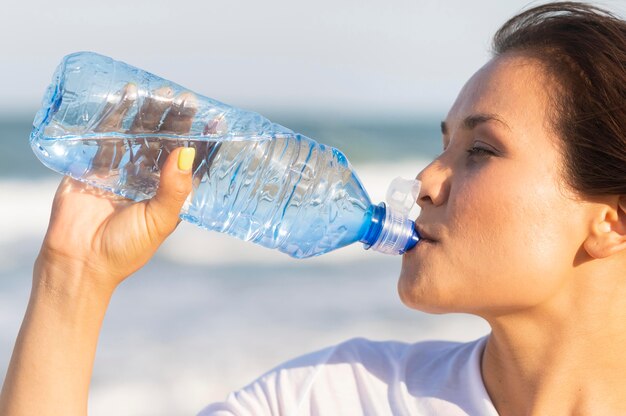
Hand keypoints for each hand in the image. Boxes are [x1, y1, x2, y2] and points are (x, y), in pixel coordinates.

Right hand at [0, 84, 199, 415]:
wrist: (80, 262)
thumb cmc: (126, 249)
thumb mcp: (159, 220)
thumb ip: (174, 188)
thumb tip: (189, 152)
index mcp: (169, 192)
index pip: (191, 161)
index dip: (204, 141)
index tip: (217, 121)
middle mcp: (148, 178)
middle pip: (166, 141)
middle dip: (176, 120)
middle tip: (186, 99)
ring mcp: (122, 170)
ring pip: (139, 135)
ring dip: (149, 113)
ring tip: (161, 92)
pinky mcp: (94, 166)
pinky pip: (107, 137)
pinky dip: (115, 117)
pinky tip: (126, 96)